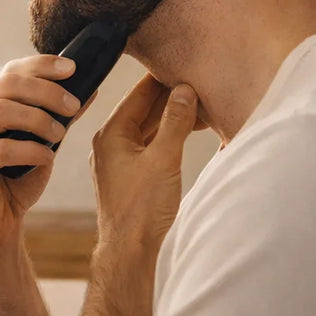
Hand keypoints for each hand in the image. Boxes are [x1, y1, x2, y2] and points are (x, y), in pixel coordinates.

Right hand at [0, 55, 88, 254]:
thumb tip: (88, 89)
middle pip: (7, 84)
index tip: (73, 68)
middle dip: (46, 91)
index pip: (11, 71)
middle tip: (73, 106)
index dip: (41, 65)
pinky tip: (45, 159)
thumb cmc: (14, 183)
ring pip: (0, 110)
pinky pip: (0, 149)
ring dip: (37, 118)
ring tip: (59, 134)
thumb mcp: (41, 144)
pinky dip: (30, 151)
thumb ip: (58, 117)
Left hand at [89, 74, 199, 257]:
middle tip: (201, 80)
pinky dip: (171, 135)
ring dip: (175, 117)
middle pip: (145, 109)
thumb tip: (184, 90)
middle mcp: (111, 143)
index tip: (185, 63)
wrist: (131, 252)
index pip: (139, 94)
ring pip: (150, 127)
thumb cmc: (142, 208)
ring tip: (204, 104)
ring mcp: (120, 160)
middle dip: (173, 97)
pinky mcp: (132, 175)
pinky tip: (192, 129)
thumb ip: (175, 122)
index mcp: (111, 134)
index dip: (163, 78)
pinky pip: (152, 144)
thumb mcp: (164, 159)